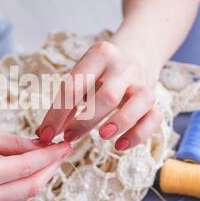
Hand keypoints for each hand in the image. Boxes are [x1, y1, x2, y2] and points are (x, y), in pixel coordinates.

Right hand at [0, 119, 71, 200]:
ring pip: (21, 199)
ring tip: (48, 160)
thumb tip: (39, 145)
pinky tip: (28, 173)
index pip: (27, 167)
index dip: (50, 155)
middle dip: (50, 169)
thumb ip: (12, 142)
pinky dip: (23, 190)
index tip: (65, 145)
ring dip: (39, 180)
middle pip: (29, 188)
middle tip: (60, 152)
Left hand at [36, 41, 161, 150]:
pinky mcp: (154, 98)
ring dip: (121, 122)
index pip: (74, 86)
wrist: (135, 55)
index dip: (57, 114)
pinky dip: (138, 134)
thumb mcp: (80, 77)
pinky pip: (154, 118)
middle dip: (85, 121)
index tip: (45, 134)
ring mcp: (142, 81)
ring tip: (102, 136)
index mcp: (99, 55)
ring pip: (139, 102)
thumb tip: (44, 133)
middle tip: (69, 137)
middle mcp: (123, 66)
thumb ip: (65, 103)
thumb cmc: (99, 73)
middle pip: (108, 95)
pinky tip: (120, 145)